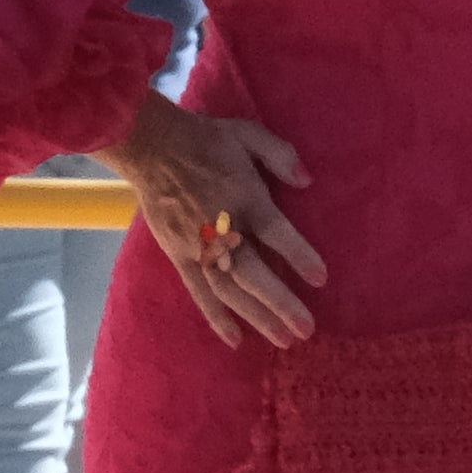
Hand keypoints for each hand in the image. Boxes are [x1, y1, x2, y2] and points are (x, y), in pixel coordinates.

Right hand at [112, 95, 322, 346]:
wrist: (150, 146)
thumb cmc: (205, 139)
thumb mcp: (248, 133)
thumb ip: (280, 155)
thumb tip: (307, 182)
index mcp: (243, 197)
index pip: (276, 233)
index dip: (299, 256)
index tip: (321, 279)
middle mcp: (221, 228)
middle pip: (253, 273)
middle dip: (281, 303)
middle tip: (306, 329)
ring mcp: (197, 246)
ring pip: (228, 289)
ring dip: (256, 316)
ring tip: (283, 339)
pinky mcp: (179, 255)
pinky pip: (199, 291)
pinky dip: (216, 316)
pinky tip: (236, 338)